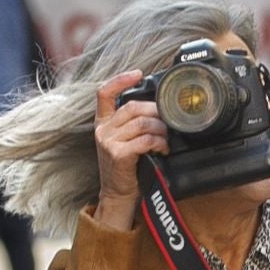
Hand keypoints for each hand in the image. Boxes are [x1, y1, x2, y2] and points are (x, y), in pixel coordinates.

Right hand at [93, 70, 168, 227]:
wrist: (118, 195)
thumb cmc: (126, 169)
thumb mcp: (123, 142)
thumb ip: (132, 124)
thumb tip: (158, 111)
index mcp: (102, 123)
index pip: (104, 93)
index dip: (120, 80)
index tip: (138, 73)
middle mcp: (102, 130)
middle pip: (132, 107)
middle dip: (155, 111)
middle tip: (167, 121)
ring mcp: (108, 141)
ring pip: (141, 123)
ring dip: (160, 129)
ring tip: (166, 138)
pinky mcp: (118, 154)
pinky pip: (144, 140)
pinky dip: (158, 143)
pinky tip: (162, 149)